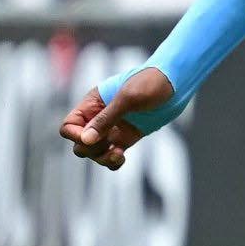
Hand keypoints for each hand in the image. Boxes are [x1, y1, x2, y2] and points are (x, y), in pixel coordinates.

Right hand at [58, 68, 173, 170]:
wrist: (176, 84)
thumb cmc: (151, 84)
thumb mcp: (127, 99)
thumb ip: (105, 119)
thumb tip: (86, 140)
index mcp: (92, 104)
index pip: (69, 126)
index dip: (74, 136)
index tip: (90, 138)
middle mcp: (99, 118)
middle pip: (80, 143)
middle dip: (90, 149)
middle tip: (109, 143)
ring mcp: (113, 129)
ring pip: (95, 152)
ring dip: (101, 158)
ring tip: (118, 155)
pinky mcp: (126, 137)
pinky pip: (111, 156)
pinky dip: (112, 161)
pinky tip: (121, 158)